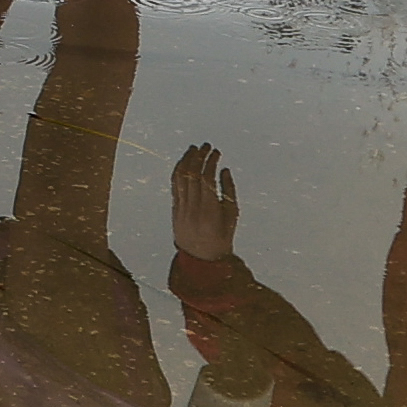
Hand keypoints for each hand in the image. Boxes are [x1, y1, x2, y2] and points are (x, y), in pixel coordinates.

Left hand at [169, 142, 240, 262]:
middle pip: (192, 174)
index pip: (206, 177)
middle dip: (198, 156)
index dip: (210, 161)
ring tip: (193, 149)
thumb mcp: (232, 216)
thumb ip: (228, 191)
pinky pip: (174, 186)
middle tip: (205, 146)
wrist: (201, 260)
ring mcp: (181, 208)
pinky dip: (178, 171)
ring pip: (180, 178)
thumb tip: (223, 170)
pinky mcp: (174, 210)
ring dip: (186, 160)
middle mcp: (192, 207)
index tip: (216, 152)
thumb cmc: (221, 238)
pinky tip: (183, 163)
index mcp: (209, 209)